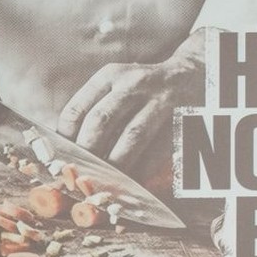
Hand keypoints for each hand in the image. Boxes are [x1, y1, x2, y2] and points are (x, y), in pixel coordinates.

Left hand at [58, 29, 206, 184]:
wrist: (193, 75)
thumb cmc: (145, 88)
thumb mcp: (118, 83)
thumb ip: (95, 107)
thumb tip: (70, 144)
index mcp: (111, 76)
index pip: (79, 108)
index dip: (66, 137)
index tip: (63, 156)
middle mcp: (133, 84)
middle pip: (101, 121)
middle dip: (88, 152)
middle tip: (81, 173)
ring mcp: (159, 101)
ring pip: (131, 136)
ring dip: (116, 162)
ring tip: (105, 180)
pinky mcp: (178, 118)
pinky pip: (158, 149)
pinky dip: (143, 169)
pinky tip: (133, 180)